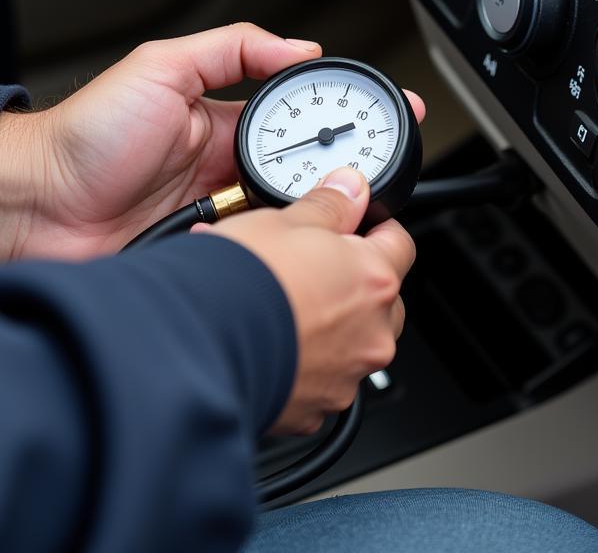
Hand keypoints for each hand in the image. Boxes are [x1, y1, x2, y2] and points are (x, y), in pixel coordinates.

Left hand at [0, 23, 425, 263]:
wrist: (31, 206)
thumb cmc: (85, 135)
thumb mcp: (162, 66)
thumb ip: (232, 48)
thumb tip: (299, 46)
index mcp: (226, 125)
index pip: (303, 117)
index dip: (347, 115)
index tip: (393, 112)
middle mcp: (230, 172)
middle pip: (308, 174)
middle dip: (344, 174)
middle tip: (368, 173)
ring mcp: (222, 218)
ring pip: (289, 219)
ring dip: (309, 214)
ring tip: (329, 207)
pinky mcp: (209, 257)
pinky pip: (256, 256)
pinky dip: (273, 252)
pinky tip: (284, 245)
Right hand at [193, 166, 414, 434]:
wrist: (197, 347)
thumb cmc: (243, 282)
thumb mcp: (285, 220)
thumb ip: (329, 205)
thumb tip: (349, 188)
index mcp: (374, 279)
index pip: (400, 242)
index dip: (374, 227)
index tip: (352, 224)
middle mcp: (372, 334)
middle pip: (382, 299)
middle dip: (353, 282)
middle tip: (311, 267)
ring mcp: (345, 377)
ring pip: (352, 343)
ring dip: (327, 324)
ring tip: (280, 303)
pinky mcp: (313, 410)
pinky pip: (319, 379)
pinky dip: (302, 362)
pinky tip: (268, 341)